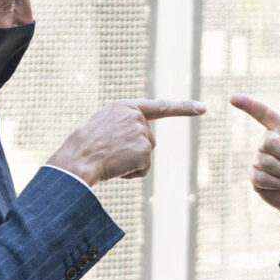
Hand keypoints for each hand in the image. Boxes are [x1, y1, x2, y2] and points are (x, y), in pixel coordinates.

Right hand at [47, 99, 204, 185]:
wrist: (77, 160)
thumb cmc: (82, 147)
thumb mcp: (100, 126)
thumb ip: (121, 125)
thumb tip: (132, 140)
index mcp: (125, 107)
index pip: (160, 107)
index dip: (183, 108)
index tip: (202, 108)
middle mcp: (137, 117)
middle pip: (149, 140)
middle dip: (134, 151)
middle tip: (110, 154)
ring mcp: (142, 133)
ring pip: (146, 154)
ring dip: (131, 162)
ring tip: (110, 160)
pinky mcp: (144, 150)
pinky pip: (144, 168)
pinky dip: (132, 172)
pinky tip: (116, 168)